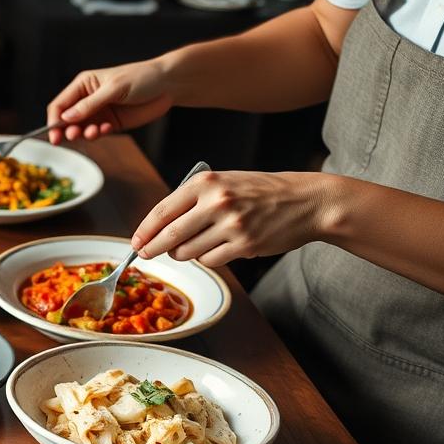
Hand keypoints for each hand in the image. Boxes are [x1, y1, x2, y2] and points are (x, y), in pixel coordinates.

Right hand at [46, 59, 173, 143]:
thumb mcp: (113, 89)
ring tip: (96, 131)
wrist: (167, 85)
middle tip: (74, 136)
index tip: (54, 134)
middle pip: (66, 120)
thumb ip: (89, 105)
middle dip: (67, 130)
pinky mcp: (109, 123)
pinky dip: (97, 135)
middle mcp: (87, 99)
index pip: (60, 104)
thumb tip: (66, 118)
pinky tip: (106, 129)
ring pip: (80, 129)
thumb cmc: (142, 78)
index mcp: (84, 85)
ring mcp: (98, 112)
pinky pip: (95, 134)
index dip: (54, 120)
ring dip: (84, 134)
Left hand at [131, 171, 327, 267]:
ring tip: (193, 245)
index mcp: (207, 183)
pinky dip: (207, 259)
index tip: (135, 242)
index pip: (162, 211)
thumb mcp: (225, 182)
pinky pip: (210, 261)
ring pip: (187, 252)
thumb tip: (158, 228)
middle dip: (152, 249)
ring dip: (183, 254)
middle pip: (169, 235)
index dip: (144, 231)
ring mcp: (231, 225)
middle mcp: (217, 202)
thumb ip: (193, 200)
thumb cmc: (262, 191)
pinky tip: (217, 248)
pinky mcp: (245, 245)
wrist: (308, 201)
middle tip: (144, 255)